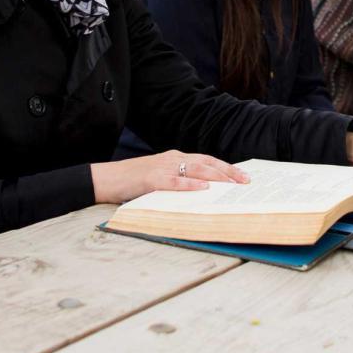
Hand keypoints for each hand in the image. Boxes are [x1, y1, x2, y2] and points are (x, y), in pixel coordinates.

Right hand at [91, 150, 248, 203]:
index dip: (226, 167)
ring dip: (216, 176)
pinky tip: (203, 188)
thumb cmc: (133, 181)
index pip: (207, 160)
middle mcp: (172, 158)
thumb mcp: (160, 178)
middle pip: (206, 163)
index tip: (244, 176)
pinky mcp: (151, 178)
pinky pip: (174, 181)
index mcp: (175, 158)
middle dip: (228, 172)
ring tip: (232, 184)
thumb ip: (179, 181)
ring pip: (195, 169)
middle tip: (246, 182)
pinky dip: (190, 184)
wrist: (106, 178)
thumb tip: (204, 194)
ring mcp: (162, 167)